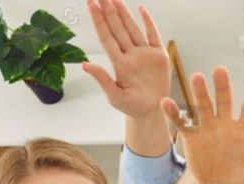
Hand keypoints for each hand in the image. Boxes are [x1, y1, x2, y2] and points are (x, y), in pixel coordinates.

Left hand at [83, 0, 169, 117]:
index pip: (106, 37)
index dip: (98, 20)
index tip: (90, 4)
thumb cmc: (132, 106)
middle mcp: (130, 55)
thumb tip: (85, 65)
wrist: (152, 112)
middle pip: (117, 29)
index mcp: (119, 64)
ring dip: (123, 13)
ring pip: (132, 29)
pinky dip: (148, 22)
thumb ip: (102, 80)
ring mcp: (144, 54)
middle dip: (108, 11)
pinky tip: (141, 9)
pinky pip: (153, 35)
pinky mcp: (159, 56)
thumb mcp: (115, 97)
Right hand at [162, 67, 243, 183]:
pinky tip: (166, 102)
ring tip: (196, 77)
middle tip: (220, 69)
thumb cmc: (239, 170)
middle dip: (222, 87)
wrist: (216, 177)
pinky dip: (174, 114)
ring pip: (203, 106)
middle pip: (224, 101)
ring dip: (199, 93)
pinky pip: (182, 122)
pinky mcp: (191, 135)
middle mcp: (225, 122)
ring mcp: (207, 126)